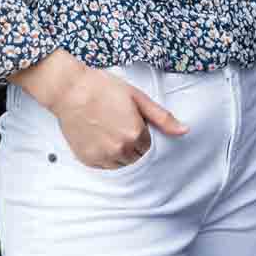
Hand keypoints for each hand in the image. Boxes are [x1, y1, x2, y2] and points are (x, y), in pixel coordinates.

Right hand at [17, 56, 187, 169]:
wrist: (71, 90)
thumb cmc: (104, 88)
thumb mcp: (137, 97)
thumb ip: (162, 117)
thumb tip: (184, 131)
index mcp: (135, 134)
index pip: (149, 146)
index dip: (141, 133)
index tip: (131, 120)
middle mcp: (120, 150)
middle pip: (137, 157)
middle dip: (133, 144)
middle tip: (119, 124)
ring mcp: (103, 157)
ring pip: (122, 164)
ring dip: (120, 152)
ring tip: (109, 130)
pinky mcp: (88, 160)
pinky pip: (105, 166)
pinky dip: (106, 156)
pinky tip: (99, 137)